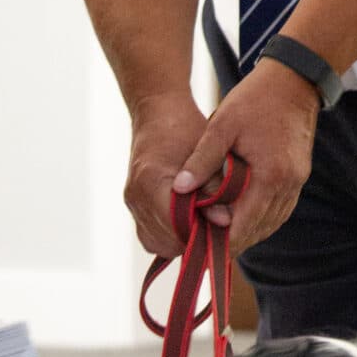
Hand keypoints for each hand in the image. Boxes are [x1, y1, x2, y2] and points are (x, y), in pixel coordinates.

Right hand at [125, 92, 209, 257]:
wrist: (157, 112)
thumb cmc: (185, 129)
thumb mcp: (207, 155)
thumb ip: (214, 190)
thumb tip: (224, 222)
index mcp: (151, 183)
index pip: (177, 228)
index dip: (202, 234)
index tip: (224, 230)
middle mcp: (136, 197)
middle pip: (166, 242)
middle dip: (193, 241)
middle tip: (218, 231)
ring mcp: (131, 203)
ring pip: (157, 244)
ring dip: (182, 241)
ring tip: (205, 227)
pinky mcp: (133, 206)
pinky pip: (150, 236)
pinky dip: (170, 236)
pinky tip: (189, 224)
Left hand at [172, 59, 319, 255]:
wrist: (294, 80)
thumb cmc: (255, 99)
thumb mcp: (222, 126)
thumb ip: (202, 160)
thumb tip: (180, 188)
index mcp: (271, 176)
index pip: (244, 225)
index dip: (221, 239)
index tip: (199, 244)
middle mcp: (288, 186)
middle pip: (258, 231)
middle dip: (232, 239)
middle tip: (204, 243)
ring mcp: (297, 184)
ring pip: (270, 225)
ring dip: (246, 231)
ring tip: (218, 234)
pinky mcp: (298, 179)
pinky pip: (278, 212)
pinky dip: (259, 219)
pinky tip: (239, 218)